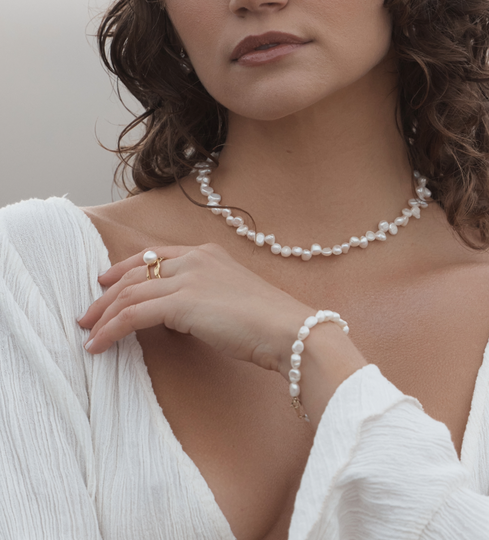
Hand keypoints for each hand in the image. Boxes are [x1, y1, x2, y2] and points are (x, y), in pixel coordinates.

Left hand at [78, 243, 312, 374]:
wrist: (289, 331)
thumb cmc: (269, 323)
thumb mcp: (232, 298)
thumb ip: (204, 296)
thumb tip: (176, 312)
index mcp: (207, 253)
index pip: (153, 256)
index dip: (124, 268)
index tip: (106, 281)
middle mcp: (194, 259)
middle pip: (135, 273)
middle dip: (106, 295)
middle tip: (88, 315)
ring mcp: (188, 278)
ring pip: (129, 293)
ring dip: (103, 315)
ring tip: (88, 334)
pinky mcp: (182, 303)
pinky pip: (133, 314)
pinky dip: (111, 329)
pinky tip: (99, 345)